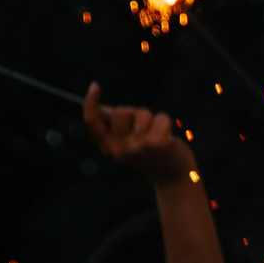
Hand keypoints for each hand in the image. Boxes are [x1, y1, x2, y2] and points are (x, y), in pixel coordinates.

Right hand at [81, 85, 195, 183]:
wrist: (173, 176)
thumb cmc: (149, 152)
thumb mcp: (126, 142)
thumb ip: (113, 127)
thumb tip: (101, 108)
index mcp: (108, 147)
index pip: (92, 121)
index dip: (90, 102)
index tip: (95, 86)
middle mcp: (120, 149)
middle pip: (119, 112)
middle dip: (132, 113)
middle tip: (142, 128)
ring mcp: (138, 147)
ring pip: (142, 114)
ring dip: (151, 119)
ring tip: (155, 135)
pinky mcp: (158, 144)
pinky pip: (160, 117)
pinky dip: (165, 122)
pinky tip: (168, 138)